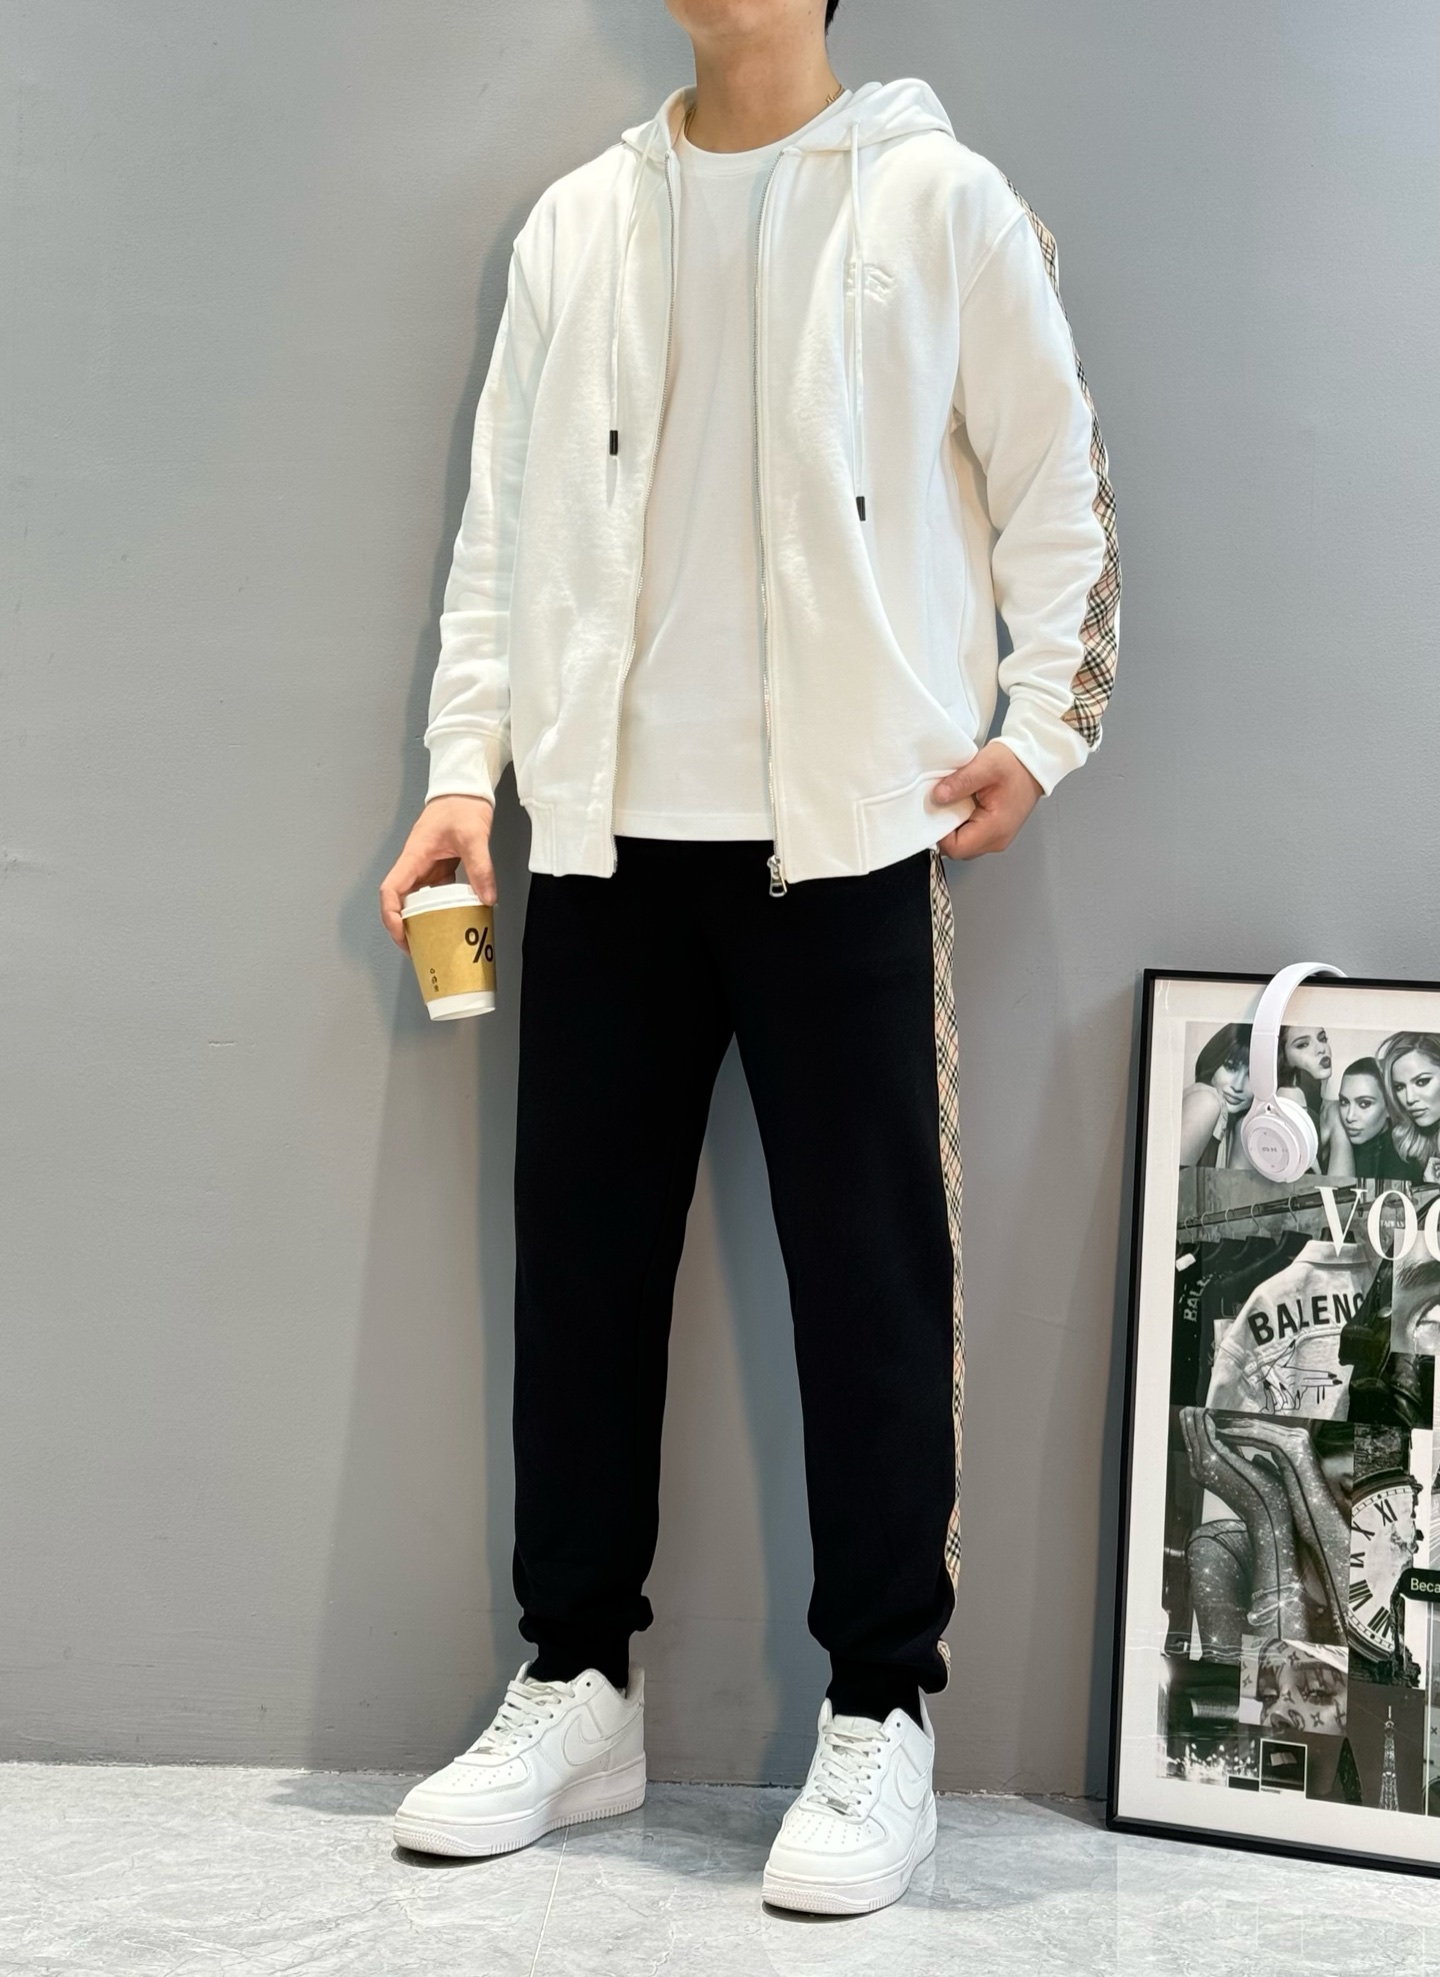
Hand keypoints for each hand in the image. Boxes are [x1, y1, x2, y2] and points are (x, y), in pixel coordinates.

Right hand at [378, 795, 495, 949]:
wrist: (465, 788)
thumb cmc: (461, 804)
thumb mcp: (473, 836)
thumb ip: (480, 868)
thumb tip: (487, 898)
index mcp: (413, 856)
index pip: (391, 892)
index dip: (392, 917)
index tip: (403, 935)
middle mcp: (414, 863)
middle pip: (399, 901)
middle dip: (405, 927)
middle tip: (420, 948)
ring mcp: (425, 865)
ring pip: (416, 899)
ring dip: (421, 920)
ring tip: (435, 940)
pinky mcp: (438, 866)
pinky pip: (434, 892)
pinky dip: (439, 907)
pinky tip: (454, 917)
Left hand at [932, 742, 1042, 858]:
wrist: (1033, 765)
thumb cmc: (1015, 766)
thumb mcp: (985, 765)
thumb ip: (960, 782)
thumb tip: (938, 796)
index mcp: (995, 828)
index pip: (956, 848)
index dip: (940, 833)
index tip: (935, 812)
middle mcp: (997, 839)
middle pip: (958, 849)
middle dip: (945, 829)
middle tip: (945, 804)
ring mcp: (997, 838)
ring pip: (963, 844)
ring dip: (954, 827)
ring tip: (957, 803)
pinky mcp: (995, 833)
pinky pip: (971, 837)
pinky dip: (962, 824)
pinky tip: (964, 806)